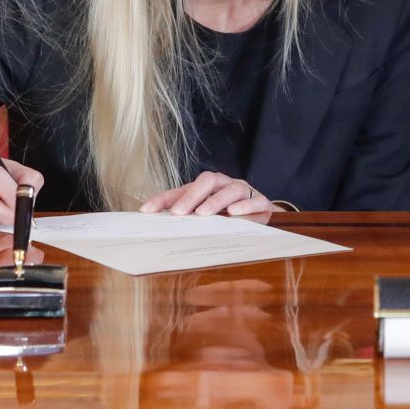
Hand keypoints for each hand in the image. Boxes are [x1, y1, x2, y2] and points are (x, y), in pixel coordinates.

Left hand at [141, 172, 273, 217]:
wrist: (263, 215)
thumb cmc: (229, 216)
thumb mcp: (206, 217)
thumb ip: (187, 218)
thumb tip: (160, 227)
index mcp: (206, 187)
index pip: (182, 189)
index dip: (164, 199)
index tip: (147, 210)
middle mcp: (224, 184)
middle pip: (207, 181)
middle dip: (191, 196)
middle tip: (178, 213)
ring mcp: (243, 192)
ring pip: (230, 189)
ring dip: (215, 201)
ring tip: (203, 214)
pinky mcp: (261, 202)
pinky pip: (254, 200)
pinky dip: (245, 206)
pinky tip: (234, 213)